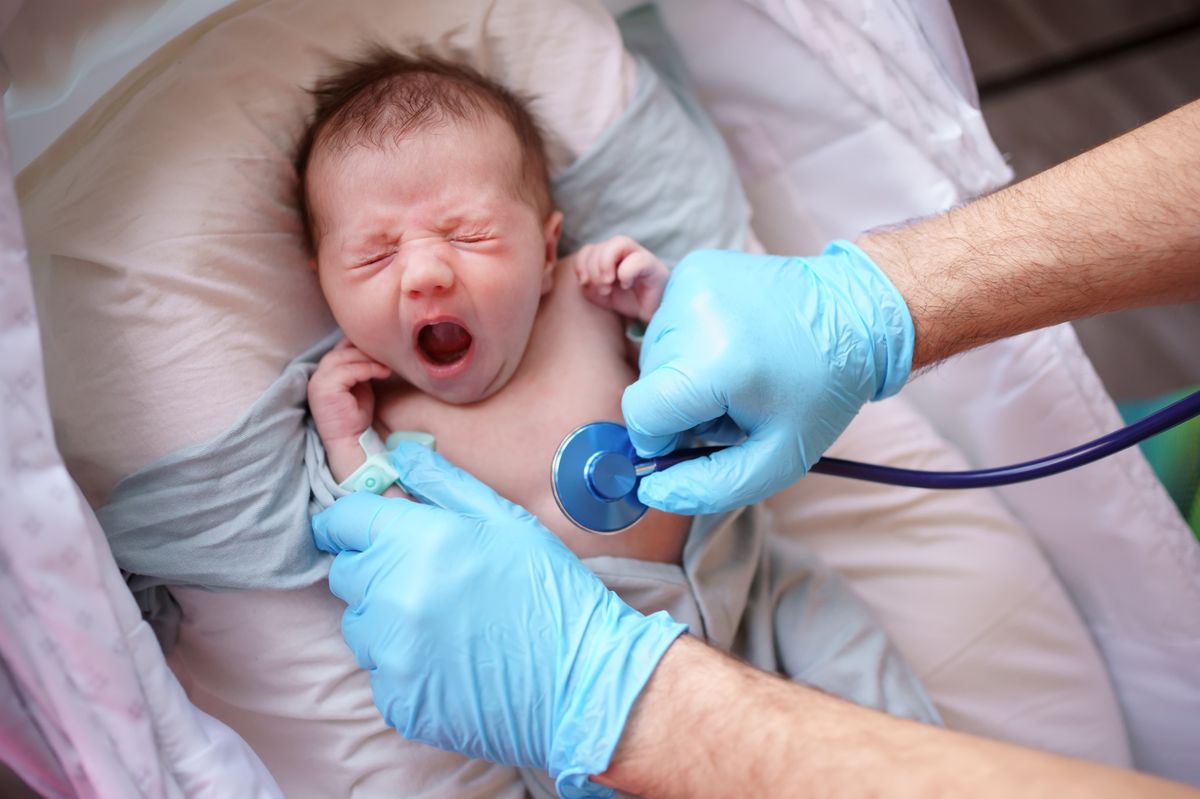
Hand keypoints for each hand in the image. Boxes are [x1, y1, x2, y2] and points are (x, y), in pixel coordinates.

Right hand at [308, 338, 391, 443]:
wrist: (351, 442)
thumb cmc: (356, 417)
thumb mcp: (359, 387)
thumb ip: (359, 369)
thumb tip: (371, 351)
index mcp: (323, 375)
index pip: (338, 350)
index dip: (358, 345)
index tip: (380, 347)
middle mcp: (316, 377)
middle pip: (340, 350)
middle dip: (365, 350)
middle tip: (387, 353)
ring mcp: (318, 382)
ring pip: (344, 357)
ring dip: (368, 358)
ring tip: (387, 364)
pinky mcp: (325, 389)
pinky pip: (349, 371)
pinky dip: (368, 369)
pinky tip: (383, 373)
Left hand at [311, 443, 685, 795]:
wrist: (582, 680)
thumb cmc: (549, 593)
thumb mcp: (505, 520)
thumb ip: (443, 482)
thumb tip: (399, 453)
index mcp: (419, 541)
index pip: (342, 522)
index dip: (355, 523)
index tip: (370, 531)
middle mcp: (394, 596)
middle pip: (346, 574)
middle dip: (376, 571)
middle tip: (431, 579)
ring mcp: (393, 654)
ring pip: (359, 626)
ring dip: (388, 621)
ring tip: (447, 624)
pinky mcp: (398, 700)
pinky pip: (380, 672)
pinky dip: (405, 666)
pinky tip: (451, 661)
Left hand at [573, 235, 668, 321]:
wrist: (652, 315)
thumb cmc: (628, 302)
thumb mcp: (600, 295)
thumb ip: (588, 285)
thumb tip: (585, 279)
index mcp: (610, 256)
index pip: (590, 249)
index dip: (581, 264)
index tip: (584, 282)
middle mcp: (625, 252)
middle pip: (602, 245)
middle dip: (595, 269)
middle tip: (603, 289)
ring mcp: (640, 255)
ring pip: (619, 242)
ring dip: (606, 265)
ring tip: (609, 287)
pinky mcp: (654, 266)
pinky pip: (637, 259)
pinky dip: (626, 273)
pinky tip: (627, 285)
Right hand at [621, 241, 913, 513]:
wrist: (856, 313)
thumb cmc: (821, 392)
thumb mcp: (777, 459)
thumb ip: (708, 487)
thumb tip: (650, 491)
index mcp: (718, 364)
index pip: (640, 414)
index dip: (663, 438)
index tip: (701, 437)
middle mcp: (696, 315)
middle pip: (647, 385)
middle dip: (681, 406)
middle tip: (734, 404)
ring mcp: (692, 282)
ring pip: (653, 354)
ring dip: (685, 374)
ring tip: (737, 373)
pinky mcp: (695, 266)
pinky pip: (666, 321)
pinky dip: (690, 341)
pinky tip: (733, 342)